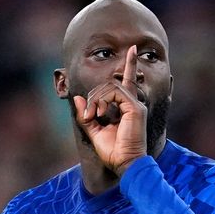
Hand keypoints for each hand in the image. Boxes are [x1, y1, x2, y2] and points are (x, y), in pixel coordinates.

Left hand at [73, 45, 146, 176]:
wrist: (125, 165)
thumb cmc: (113, 152)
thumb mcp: (94, 132)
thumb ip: (87, 115)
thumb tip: (78, 98)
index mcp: (127, 107)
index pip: (129, 81)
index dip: (131, 64)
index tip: (133, 49)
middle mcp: (133, 103)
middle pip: (109, 84)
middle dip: (93, 97)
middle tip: (87, 116)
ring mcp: (136, 105)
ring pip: (110, 86)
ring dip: (96, 99)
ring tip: (93, 116)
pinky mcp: (135, 108)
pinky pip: (115, 92)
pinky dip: (102, 101)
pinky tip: (100, 114)